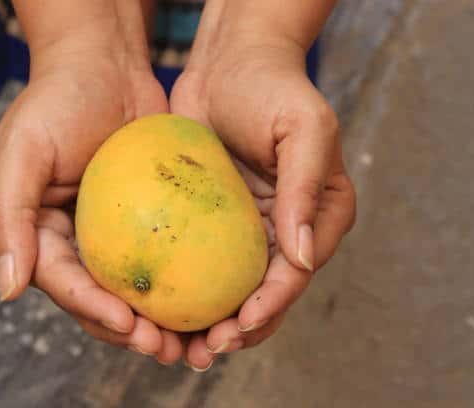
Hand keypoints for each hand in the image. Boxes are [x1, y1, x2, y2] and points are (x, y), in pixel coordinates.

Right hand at [0, 26, 183, 362]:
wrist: (104, 65)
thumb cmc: (56, 102)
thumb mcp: (21, 154)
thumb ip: (8, 219)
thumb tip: (9, 290)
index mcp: (41, 236)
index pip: (66, 285)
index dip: (95, 312)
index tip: (130, 327)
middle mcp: (79, 242)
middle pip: (104, 301)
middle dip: (134, 332)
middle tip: (170, 349)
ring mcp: (118, 233)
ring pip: (140, 289)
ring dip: (164, 321)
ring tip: (197, 341)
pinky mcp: (154, 219)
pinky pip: (171, 256)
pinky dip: (187, 281)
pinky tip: (212, 298)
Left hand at [169, 31, 355, 368]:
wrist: (230, 61)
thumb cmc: (273, 88)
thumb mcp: (303, 130)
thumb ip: (307, 190)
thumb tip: (300, 258)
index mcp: (317, 217)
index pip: (293, 274)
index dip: (269, 307)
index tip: (237, 327)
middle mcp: (284, 229)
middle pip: (262, 294)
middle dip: (237, 329)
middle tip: (202, 351)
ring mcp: (245, 228)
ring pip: (228, 287)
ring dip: (207, 320)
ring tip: (177, 345)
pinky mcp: (209, 219)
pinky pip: (196, 260)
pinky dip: (182, 287)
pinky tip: (156, 305)